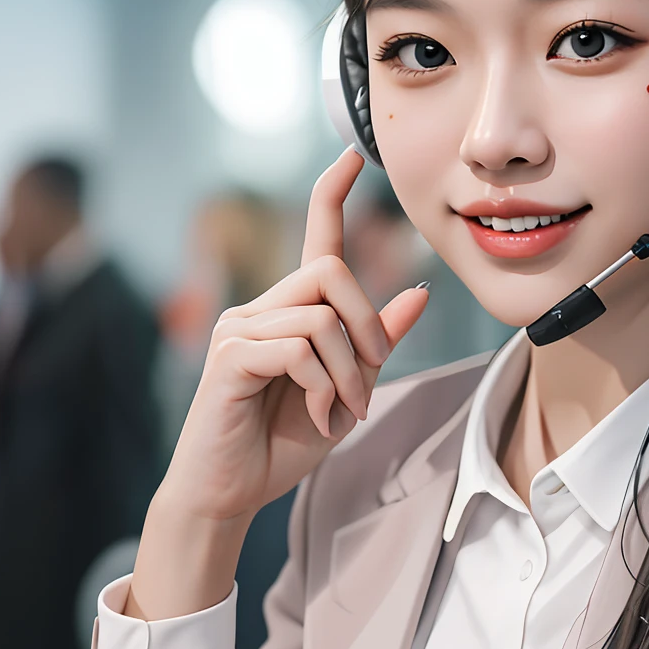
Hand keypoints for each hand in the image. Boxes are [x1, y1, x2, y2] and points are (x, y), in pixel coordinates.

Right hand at [129, 148, 426, 619]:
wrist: (230, 494)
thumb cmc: (279, 444)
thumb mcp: (347, 390)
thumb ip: (376, 343)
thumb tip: (418, 291)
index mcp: (287, 312)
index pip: (313, 238)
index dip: (332, 194)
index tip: (354, 154)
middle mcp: (258, 309)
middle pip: (331, 272)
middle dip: (368, 322)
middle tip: (372, 377)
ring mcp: (238, 329)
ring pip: (321, 318)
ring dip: (349, 372)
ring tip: (343, 412)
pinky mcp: (229, 357)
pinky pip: (298, 349)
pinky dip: (323, 387)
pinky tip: (317, 417)